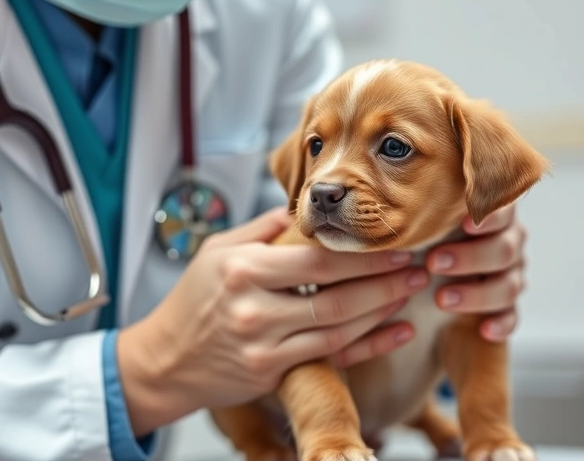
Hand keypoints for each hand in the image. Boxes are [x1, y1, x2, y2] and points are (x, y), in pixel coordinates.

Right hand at [116, 207, 429, 434]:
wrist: (164, 361)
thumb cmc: (192, 300)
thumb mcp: (218, 251)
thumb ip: (264, 230)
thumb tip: (307, 209)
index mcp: (243, 270)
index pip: (316, 260)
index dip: (362, 254)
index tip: (394, 243)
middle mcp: (254, 309)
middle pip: (336, 296)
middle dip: (385, 281)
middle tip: (419, 267)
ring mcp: (264, 346)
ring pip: (339, 329)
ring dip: (384, 310)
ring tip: (412, 292)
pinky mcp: (271, 374)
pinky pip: (332, 358)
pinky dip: (370, 345)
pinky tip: (398, 332)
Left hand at [425, 204, 527, 342]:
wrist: (421, 283)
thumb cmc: (420, 241)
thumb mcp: (419, 225)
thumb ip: (419, 211)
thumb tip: (390, 199)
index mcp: (491, 215)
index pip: (502, 208)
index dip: (489, 214)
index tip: (464, 222)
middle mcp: (507, 242)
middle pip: (505, 249)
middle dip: (470, 257)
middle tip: (433, 263)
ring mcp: (510, 275)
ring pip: (509, 285)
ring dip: (477, 293)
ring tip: (441, 300)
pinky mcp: (506, 308)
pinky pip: (512, 317)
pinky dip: (500, 323)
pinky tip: (483, 329)